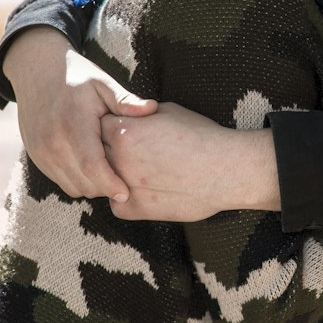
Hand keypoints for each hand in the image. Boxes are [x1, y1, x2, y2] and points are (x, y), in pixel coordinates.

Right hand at [2, 27, 156, 199]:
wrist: (36, 71)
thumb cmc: (77, 77)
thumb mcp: (103, 83)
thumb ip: (125, 101)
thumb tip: (152, 109)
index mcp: (73, 123)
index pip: (92, 166)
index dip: (111, 184)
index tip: (126, 194)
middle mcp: (53, 141)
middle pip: (83, 182)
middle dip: (105, 188)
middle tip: (124, 182)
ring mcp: (41, 150)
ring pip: (71, 186)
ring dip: (92, 187)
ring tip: (109, 174)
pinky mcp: (36, 156)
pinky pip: (60, 181)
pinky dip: (77, 181)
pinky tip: (92, 168)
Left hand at [101, 103, 280, 220]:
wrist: (225, 170)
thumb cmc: (202, 137)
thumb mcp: (168, 112)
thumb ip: (141, 116)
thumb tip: (131, 116)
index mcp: (125, 131)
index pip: (98, 126)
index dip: (111, 127)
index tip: (123, 130)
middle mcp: (119, 159)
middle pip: (97, 153)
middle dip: (109, 151)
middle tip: (131, 152)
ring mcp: (124, 186)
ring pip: (104, 180)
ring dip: (115, 175)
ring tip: (140, 171)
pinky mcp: (134, 209)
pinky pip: (117, 204)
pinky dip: (126, 198)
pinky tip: (146, 190)